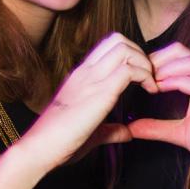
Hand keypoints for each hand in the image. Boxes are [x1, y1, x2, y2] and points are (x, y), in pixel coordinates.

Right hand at [17, 33, 156, 172]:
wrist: (39, 149)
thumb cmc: (58, 143)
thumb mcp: (89, 132)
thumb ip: (110, 130)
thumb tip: (127, 133)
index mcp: (81, 75)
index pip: (108, 46)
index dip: (130, 54)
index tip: (141, 76)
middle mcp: (86, 71)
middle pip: (118, 39)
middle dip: (140, 53)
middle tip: (149, 76)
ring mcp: (92, 79)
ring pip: (124, 49)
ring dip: (144, 62)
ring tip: (150, 83)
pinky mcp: (101, 92)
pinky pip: (129, 70)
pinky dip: (145, 76)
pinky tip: (150, 92)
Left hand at [128, 42, 189, 183]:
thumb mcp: (183, 134)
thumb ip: (158, 128)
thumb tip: (131, 128)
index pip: (178, 55)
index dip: (155, 59)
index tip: (136, 73)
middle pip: (182, 51)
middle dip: (157, 57)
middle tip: (138, 73)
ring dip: (165, 68)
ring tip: (148, 80)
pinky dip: (177, 82)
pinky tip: (160, 89)